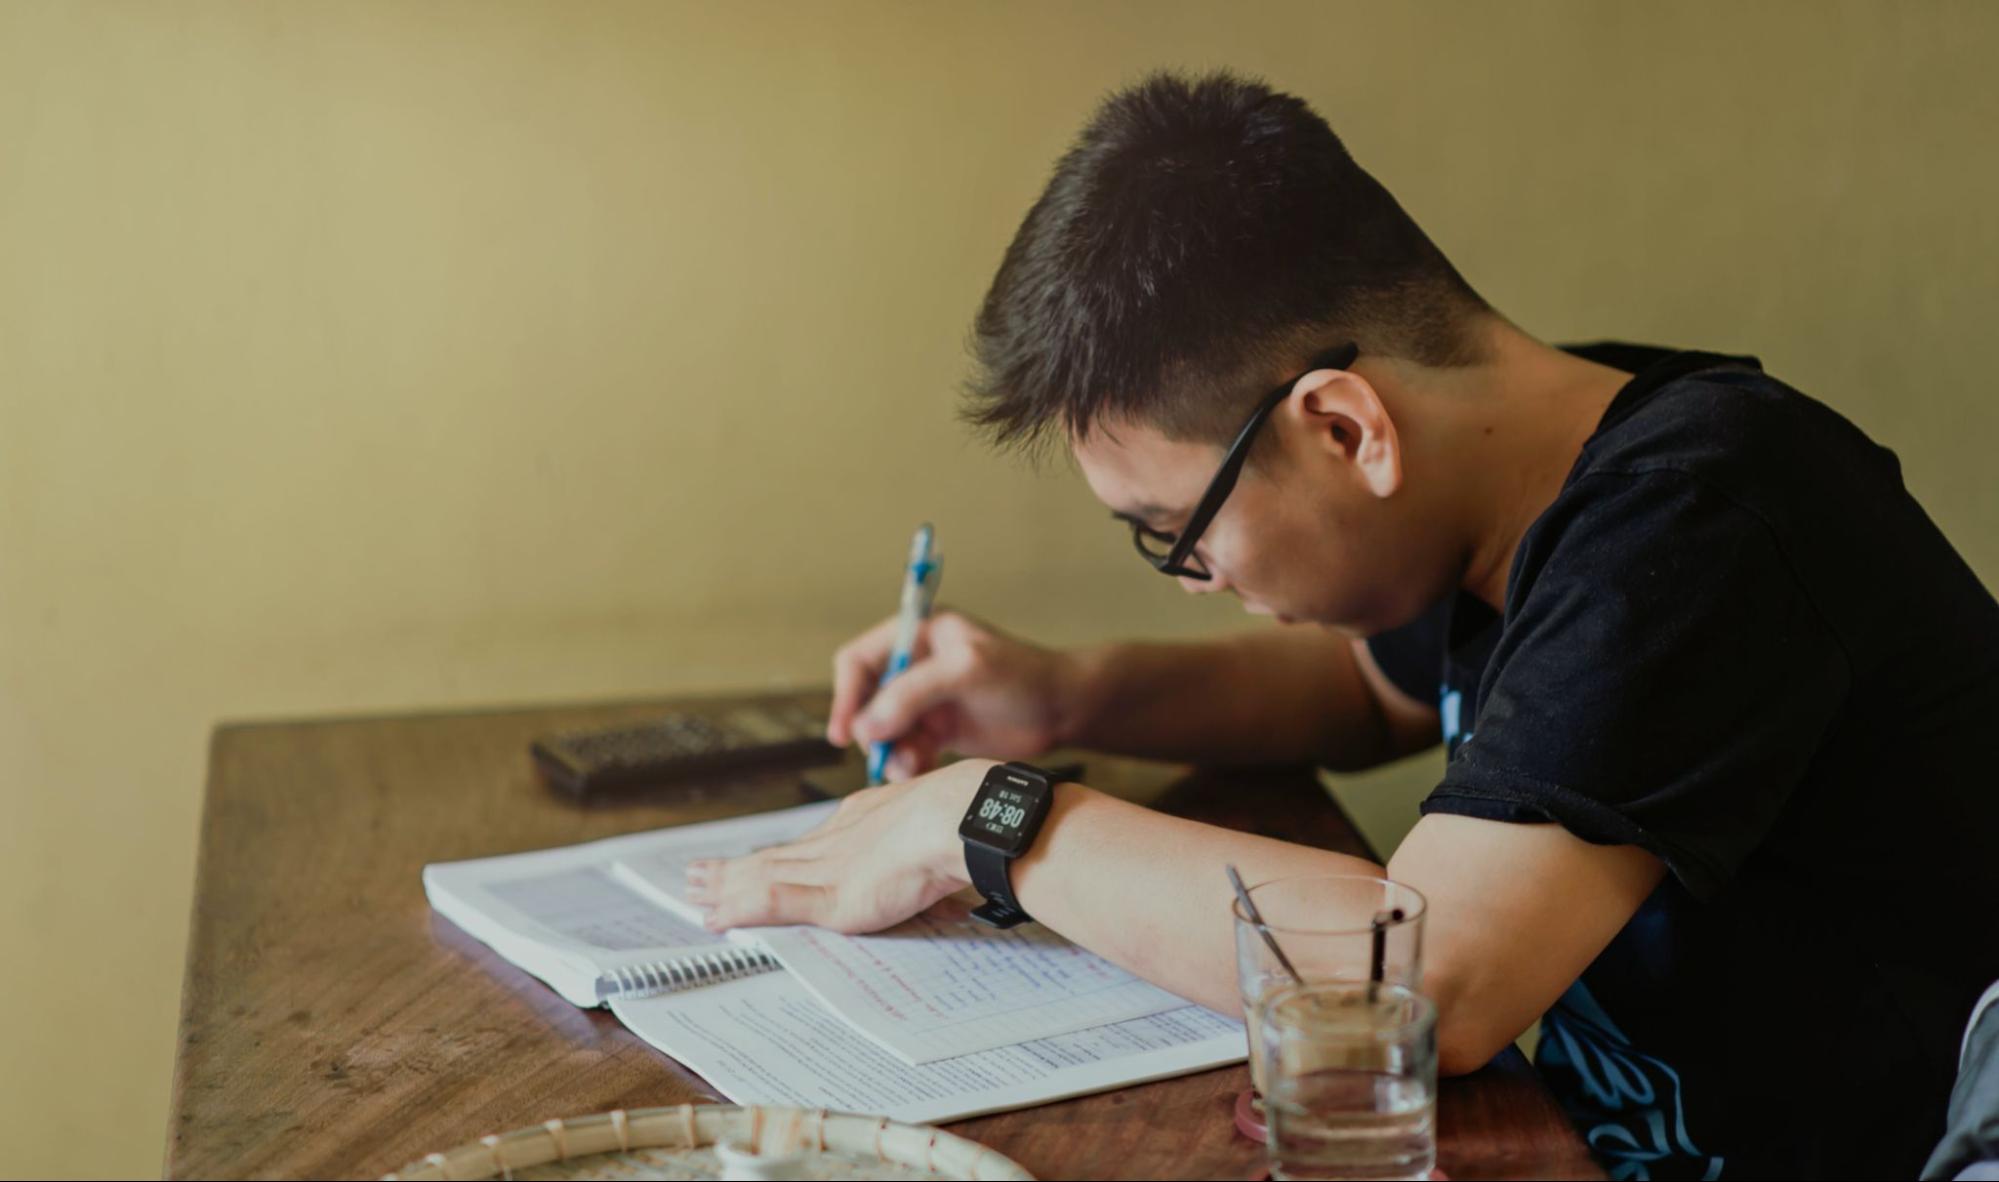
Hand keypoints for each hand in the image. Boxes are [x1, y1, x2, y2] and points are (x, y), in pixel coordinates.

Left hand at [685, 759, 988, 933]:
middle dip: (735, 869)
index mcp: (861, 821)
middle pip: (774, 856)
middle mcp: (836, 839)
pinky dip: (739, 909)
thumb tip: (935, 874)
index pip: (807, 843)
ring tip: (693, 891)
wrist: (962, 820)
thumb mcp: (937, 835)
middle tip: (698, 874)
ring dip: (725, 887)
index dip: (776, 854)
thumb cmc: (964, 826)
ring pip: (761, 875)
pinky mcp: (829, 895)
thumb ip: (922, 852)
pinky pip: (769, 900)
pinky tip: (715, 918)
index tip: (752, 861)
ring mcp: (829, 866)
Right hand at [828, 609, 1078, 780]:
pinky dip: (907, 763)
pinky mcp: (939, 730)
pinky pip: (906, 749)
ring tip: (910, 767)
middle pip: (867, 701)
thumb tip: (866, 725)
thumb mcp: (966, 671)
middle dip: (872, 730)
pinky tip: (920, 771)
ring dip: (891, 752)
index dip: (846, 694)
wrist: (1063, 709)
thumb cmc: (1022, 676)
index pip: (859, 660)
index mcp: (918, 635)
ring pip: (885, 731)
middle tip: (885, 755)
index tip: (845, 732)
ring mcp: (926, 700)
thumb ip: (913, 693)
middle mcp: (917, 666)